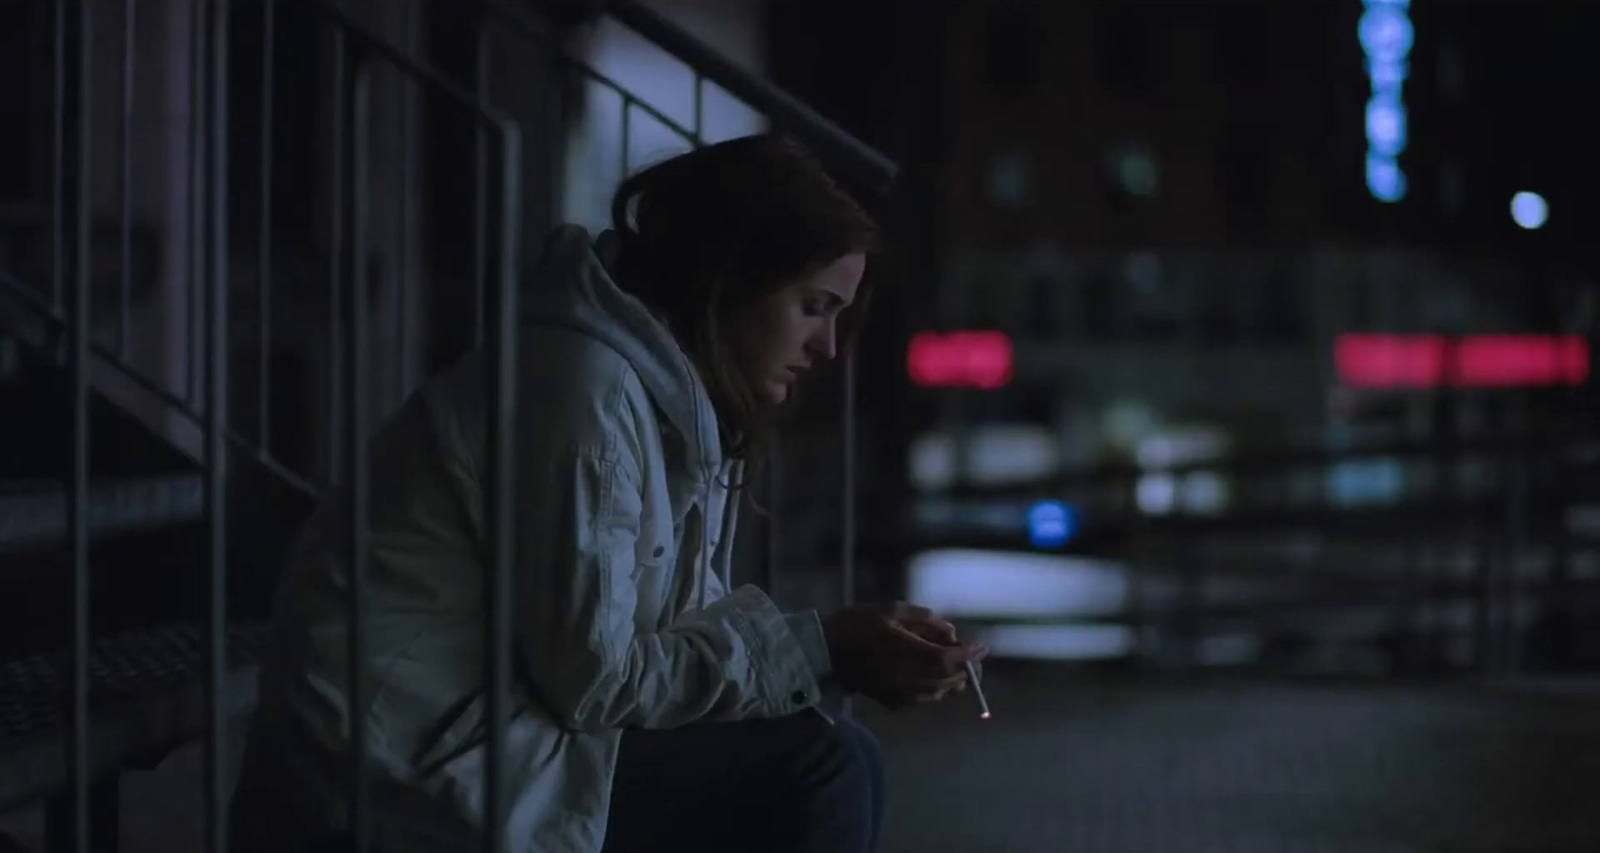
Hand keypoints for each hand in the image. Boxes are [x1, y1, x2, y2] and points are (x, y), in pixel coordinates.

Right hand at [821, 602, 986, 710]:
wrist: (825, 653)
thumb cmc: (857, 624)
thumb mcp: (891, 609)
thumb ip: (925, 619)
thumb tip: (950, 632)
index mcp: (908, 652)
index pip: (951, 660)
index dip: (970, 656)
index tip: (981, 647)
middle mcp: (909, 677)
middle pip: (951, 680)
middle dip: (965, 668)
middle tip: (966, 652)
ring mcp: (901, 694)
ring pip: (941, 692)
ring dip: (950, 678)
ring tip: (944, 659)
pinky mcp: (894, 702)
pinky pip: (925, 697)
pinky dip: (933, 686)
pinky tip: (924, 671)